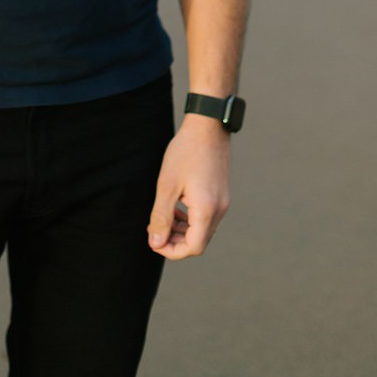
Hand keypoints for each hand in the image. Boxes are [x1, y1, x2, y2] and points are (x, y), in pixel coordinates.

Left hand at [147, 115, 230, 259]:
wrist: (208, 126)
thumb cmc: (186, 152)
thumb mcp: (167, 185)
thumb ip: (161, 217)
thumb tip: (156, 242)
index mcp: (207, 210)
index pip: (193, 248)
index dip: (172, 250)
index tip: (154, 240)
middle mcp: (219, 209)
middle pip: (199, 241)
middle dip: (175, 241)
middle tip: (154, 230)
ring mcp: (222, 202)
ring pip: (202, 229)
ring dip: (182, 230)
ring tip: (163, 217)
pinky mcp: (221, 193)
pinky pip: (206, 216)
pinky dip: (190, 218)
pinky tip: (177, 206)